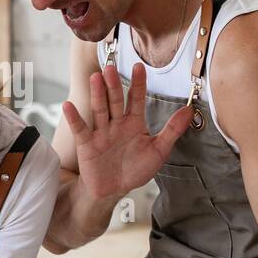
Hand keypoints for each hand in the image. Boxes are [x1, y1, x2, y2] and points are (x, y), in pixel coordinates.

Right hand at [63, 60, 191, 202]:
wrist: (114, 190)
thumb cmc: (136, 169)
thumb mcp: (159, 151)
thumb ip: (172, 130)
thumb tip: (189, 110)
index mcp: (134, 122)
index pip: (136, 99)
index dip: (138, 84)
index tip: (139, 67)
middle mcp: (116, 123)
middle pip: (114, 100)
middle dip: (113, 85)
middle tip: (111, 68)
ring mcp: (101, 132)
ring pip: (99, 110)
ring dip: (96, 94)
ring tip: (95, 77)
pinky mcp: (87, 144)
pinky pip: (80, 129)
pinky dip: (74, 118)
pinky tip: (68, 106)